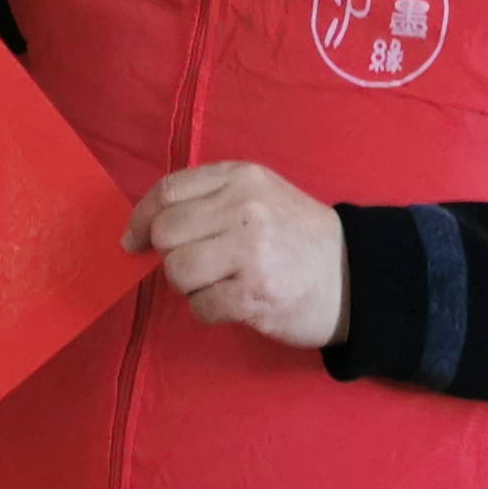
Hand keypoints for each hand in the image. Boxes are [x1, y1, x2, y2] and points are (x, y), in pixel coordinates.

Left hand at [124, 162, 349, 349]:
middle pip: (166, 232)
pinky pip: (200, 306)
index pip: (169, 191)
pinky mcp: (254, 293)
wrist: (354, 276)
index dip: (141, 218)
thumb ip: (210, 198)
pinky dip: (209, 310)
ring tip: (218, 283)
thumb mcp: (260, 195)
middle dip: (170, 255)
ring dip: (189, 286)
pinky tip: (233, 303)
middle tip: (195, 265)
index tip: (133, 240)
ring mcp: (250, 252)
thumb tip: (148, 226)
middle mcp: (244, 208)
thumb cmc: (297, 236)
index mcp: (242, 178)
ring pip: (178, 271)